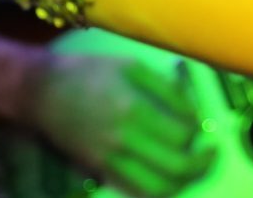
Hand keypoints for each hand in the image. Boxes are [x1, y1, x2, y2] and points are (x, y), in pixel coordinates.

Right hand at [15, 39, 212, 197]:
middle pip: (176, 168)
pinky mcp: (98, 170)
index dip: (198, 132)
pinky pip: (133, 191)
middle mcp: (122, 141)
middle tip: (210, 154)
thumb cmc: (89, 72)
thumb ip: (167, 89)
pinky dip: (156, 189)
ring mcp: (109, 161)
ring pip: (156, 188)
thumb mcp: (132, 66)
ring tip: (192, 169)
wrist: (42, 92)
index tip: (201, 125)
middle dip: (201, 164)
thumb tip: (194, 113)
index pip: (182, 135)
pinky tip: (166, 176)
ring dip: (182, 182)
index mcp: (133, 110)